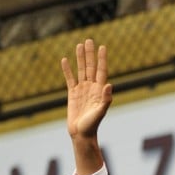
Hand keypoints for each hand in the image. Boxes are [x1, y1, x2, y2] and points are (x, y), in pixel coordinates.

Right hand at [61, 39, 112, 174]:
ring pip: (81, 70)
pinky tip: (65, 60)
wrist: (81, 133)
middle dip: (90, 54)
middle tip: (89, 40)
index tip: (102, 47)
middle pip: (91, 67)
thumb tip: (109, 85)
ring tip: (79, 45)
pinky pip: (69, 79)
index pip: (101, 71)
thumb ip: (106, 99)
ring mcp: (82, 90)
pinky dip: (67, 70)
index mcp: (100, 90)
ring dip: (80, 58)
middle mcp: (92, 88)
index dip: (102, 59)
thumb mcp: (100, 112)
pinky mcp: (72, 94)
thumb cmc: (92, 125)